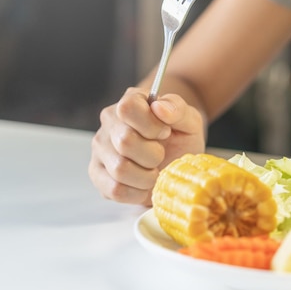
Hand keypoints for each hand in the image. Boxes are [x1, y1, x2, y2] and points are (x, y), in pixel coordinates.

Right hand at [88, 87, 204, 205]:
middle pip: (125, 141)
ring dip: (147, 176)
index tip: (166, 132)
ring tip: (155, 170)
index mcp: (130, 101)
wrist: (176, 157)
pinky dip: (138, 192)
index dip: (151, 125)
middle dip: (154, 154)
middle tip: (162, 154)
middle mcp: (109, 123)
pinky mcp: (98, 175)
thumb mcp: (189, 120)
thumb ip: (178, 108)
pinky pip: (115, 189)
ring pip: (119, 168)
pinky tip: (146, 184)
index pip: (127, 108)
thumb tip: (159, 107)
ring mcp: (100, 149)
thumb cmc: (180, 136)